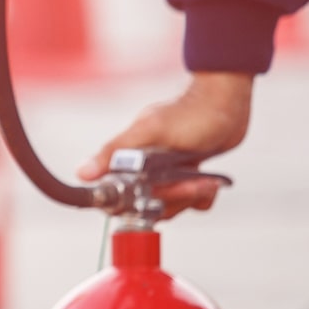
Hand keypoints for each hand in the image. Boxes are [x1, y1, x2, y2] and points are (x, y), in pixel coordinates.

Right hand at [77, 72, 253, 216]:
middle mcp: (145, 168)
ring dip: (191, 196)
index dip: (131, 202)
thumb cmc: (189, 112)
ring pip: (171, 205)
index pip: (117, 194)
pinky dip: (203, 197)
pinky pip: (191, 201)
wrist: (227, 102)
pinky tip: (209, 182)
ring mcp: (167, 173)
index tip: (151, 196)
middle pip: (148, 205)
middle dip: (173, 198)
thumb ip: (115, 152)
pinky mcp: (188, 176)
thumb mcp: (148, 131)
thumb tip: (81, 173)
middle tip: (190, 183)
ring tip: (204, 181)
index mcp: (128, 159)